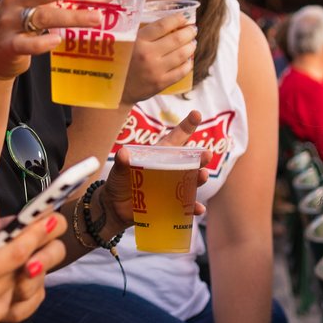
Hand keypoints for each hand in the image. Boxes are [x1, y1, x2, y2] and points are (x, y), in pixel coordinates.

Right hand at [0, 0, 107, 81]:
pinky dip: (43, 42)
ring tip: (97, 19)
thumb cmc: (22, 28)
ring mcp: (8, 23)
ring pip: (43, 16)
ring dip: (72, 17)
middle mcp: (13, 0)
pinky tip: (57, 41)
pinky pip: (27, 43)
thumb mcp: (39, 8)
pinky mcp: (7, 45)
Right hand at [0, 201, 67, 322]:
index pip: (12, 254)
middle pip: (17, 277)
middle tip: (50, 233)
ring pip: (10, 301)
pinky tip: (3, 284)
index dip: (35, 234)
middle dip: (36, 253)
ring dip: (21, 279)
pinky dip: (2, 298)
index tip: (50, 219)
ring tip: (31, 258)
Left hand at [98, 111, 211, 235]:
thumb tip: (123, 153)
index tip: (196, 114)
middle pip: (188, 161)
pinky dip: (193, 208)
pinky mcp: (171, 205)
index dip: (186, 126)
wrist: (115, 208)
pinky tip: (199, 208)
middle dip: (199, 157)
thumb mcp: (119, 171)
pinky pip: (186, 207)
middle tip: (207, 154)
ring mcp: (172, 188)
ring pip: (191, 182)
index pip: (175, 139)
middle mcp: (169, 170)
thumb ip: (122, 163)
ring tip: (202, 176)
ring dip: (198, 179)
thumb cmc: (119, 182)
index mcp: (158, 156)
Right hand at [121, 13, 196, 102]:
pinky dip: (188, 64)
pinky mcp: (160, 83)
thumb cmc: (118, 62)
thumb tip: (164, 21)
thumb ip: (141, 33)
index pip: (163, 26)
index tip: (185, 16)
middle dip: (189, 32)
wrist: (114, 90)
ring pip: (182, 55)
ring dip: (191, 46)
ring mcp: (155, 70)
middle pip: (176, 39)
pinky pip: (181, 72)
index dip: (177, 19)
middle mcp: (147, 55)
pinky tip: (189, 59)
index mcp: (137, 41)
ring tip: (193, 42)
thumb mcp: (124, 43)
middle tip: (193, 29)